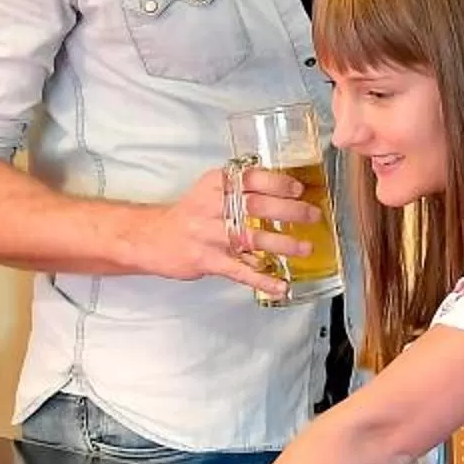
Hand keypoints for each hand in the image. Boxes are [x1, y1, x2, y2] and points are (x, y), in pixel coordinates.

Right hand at [147, 165, 313, 297]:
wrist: (150, 237)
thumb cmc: (190, 214)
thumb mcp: (210, 190)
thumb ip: (241, 188)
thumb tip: (286, 192)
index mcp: (216, 184)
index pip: (252, 178)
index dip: (278, 183)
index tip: (299, 189)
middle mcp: (211, 206)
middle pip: (256, 206)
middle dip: (289, 211)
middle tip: (313, 216)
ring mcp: (208, 234)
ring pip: (251, 238)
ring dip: (282, 244)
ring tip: (305, 248)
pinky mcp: (205, 260)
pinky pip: (239, 271)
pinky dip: (262, 279)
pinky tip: (281, 286)